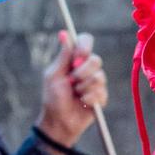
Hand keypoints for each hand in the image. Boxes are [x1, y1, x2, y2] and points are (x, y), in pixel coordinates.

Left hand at [36, 31, 106, 149]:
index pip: (86, 41)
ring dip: (83, 88)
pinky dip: (88, 99)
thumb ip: (62, 56)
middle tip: (71, 81)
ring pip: (99, 77)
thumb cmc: (53, 98)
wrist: (59, 121)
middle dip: (82, 72)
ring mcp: (96, 82)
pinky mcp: (102, 97)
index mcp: (74, 60)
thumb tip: (64, 33)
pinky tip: (82, 103)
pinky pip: (101, 92)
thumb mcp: (53, 75)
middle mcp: (87, 68)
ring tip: (75, 95)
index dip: (84, 46)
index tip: (78, 56)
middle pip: (96, 60)